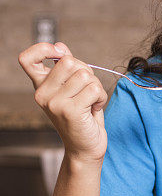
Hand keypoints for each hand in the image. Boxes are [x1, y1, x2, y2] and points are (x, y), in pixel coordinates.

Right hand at [18, 41, 107, 163]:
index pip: (27, 59)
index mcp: (40, 86)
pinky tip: (94, 109)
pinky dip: (101, 97)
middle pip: (70, 61)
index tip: (60, 54)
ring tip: (91, 102)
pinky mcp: (70, 111)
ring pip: (85, 75)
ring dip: (96, 88)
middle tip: (86, 91)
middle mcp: (43, 94)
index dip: (43, 49)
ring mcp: (54, 103)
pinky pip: (94, 89)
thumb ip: (66, 69)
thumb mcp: (71, 90)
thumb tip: (60, 46)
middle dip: (86, 73)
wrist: (85, 149)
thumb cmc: (81, 118)